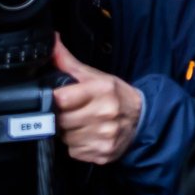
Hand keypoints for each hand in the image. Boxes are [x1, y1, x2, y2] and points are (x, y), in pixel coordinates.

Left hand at [51, 36, 142, 166]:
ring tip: (82, 124)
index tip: (58, 99)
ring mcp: (105, 135)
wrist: (142, 117)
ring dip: (69, 132)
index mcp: (101, 90)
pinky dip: (78, 146)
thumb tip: (52, 41)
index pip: (61, 99)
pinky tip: (88, 136)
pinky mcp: (103, 152)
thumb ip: (68, 62)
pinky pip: (75, 152)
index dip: (54, 99)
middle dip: (62, 117)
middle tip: (73, 112)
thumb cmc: (115, 95)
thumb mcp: (95, 76)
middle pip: (61, 120)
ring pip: (66, 138)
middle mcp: (105, 113)